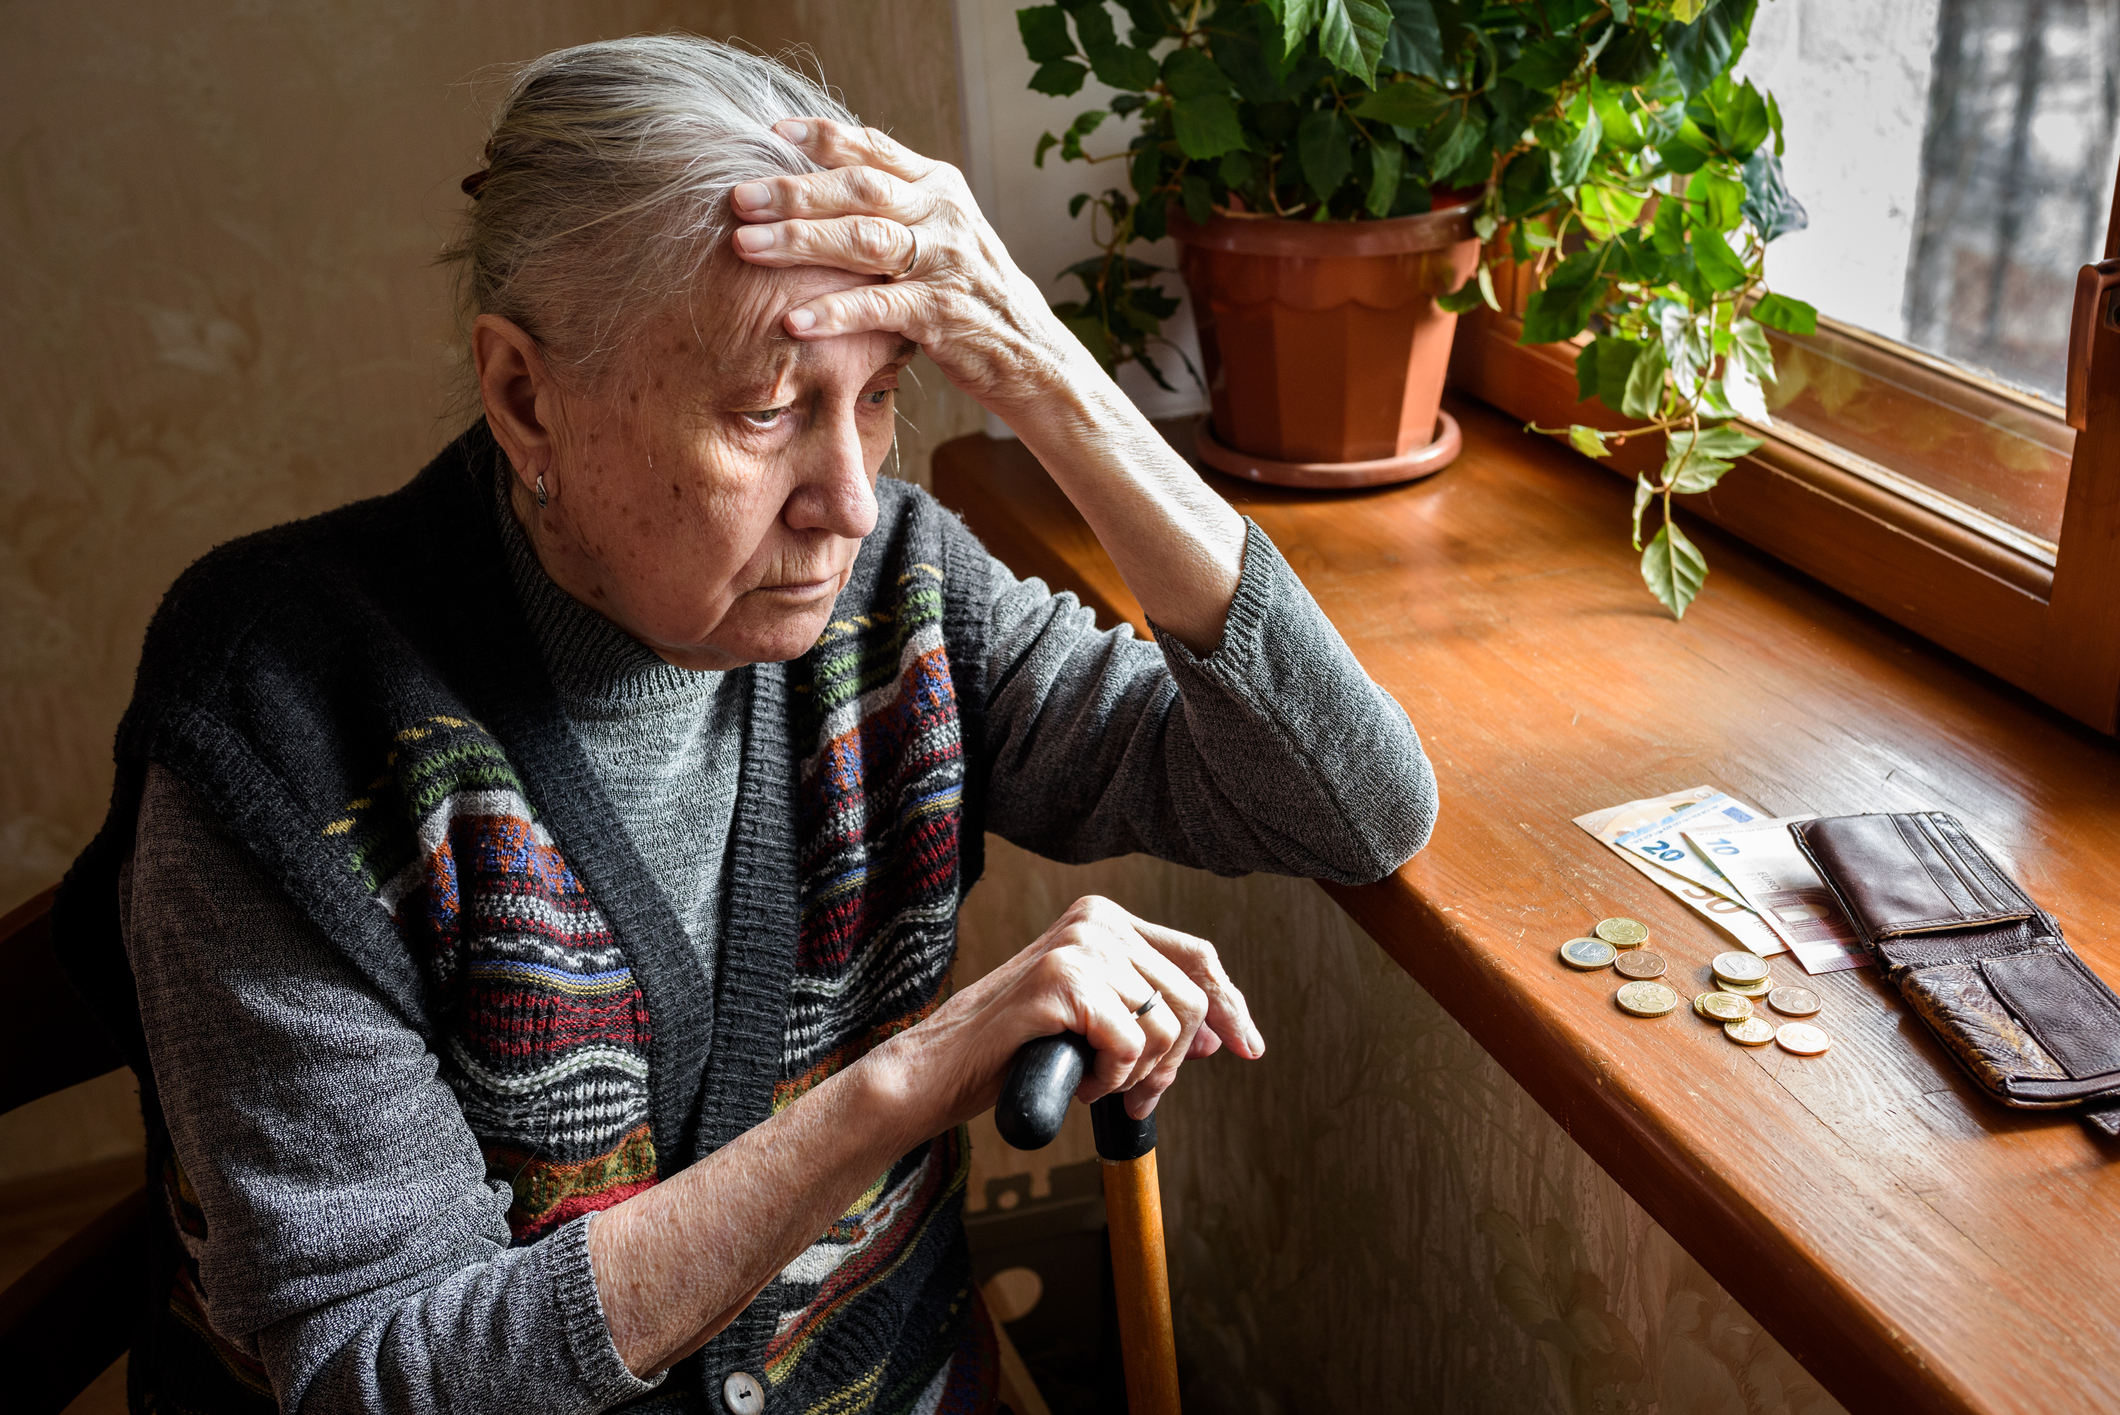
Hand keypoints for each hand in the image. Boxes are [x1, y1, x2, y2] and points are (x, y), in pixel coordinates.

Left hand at [727, 119, 1096, 414]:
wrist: (1030, 350)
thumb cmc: (968, 292)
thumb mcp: (939, 234)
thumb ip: (893, 207)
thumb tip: (815, 183)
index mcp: (938, 187)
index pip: (875, 149)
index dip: (822, 137)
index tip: (770, 131)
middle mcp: (944, 216)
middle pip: (859, 190)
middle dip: (794, 192)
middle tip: (738, 197)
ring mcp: (945, 263)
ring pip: (864, 241)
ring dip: (800, 242)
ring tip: (746, 247)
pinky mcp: (942, 314)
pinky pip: (877, 308)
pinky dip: (833, 312)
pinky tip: (793, 320)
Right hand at [894, 896, 1264, 1125]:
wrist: (941, 1069)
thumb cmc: (1015, 1050)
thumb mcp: (1095, 1021)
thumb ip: (1148, 1012)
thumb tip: (1220, 1036)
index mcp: (1105, 919)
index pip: (1198, 957)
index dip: (1232, 1005)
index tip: (1249, 1047)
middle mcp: (1096, 921)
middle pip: (1191, 999)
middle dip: (1176, 1062)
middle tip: (1139, 1097)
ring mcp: (1079, 945)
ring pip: (1166, 1026)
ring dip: (1140, 1076)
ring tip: (1096, 1084)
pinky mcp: (1062, 979)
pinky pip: (1131, 1045)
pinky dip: (1112, 1080)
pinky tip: (1079, 1082)